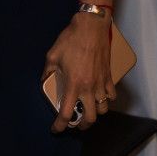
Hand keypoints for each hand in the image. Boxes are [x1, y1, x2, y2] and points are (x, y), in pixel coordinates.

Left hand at [43, 13, 113, 131]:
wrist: (91, 26)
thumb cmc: (71, 39)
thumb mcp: (53, 54)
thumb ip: (47, 70)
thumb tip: (44, 79)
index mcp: (73, 84)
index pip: (66, 113)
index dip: (60, 125)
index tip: (56, 129)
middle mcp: (89, 88)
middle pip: (90, 118)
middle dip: (82, 125)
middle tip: (76, 123)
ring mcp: (101, 83)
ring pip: (103, 109)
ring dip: (96, 113)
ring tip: (89, 110)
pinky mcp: (109, 76)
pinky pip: (112, 95)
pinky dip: (107, 100)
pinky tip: (101, 97)